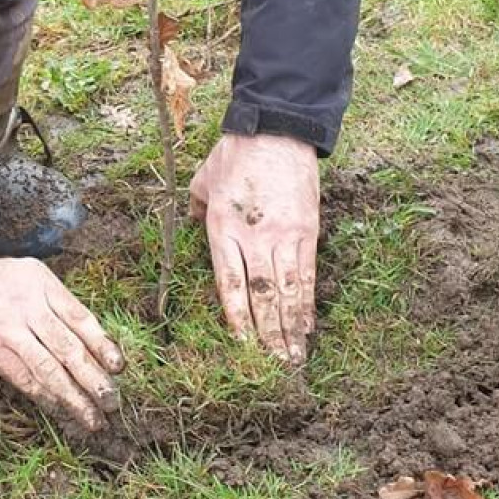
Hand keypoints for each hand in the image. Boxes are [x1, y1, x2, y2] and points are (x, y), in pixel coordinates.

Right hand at [0, 243, 123, 429]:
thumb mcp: (16, 276)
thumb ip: (44, 302)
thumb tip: (76, 336)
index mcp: (39, 280)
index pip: (81, 317)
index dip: (103, 345)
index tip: (119, 367)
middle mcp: (28, 302)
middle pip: (70, 346)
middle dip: (94, 378)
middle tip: (112, 402)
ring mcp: (8, 326)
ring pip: (50, 367)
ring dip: (74, 396)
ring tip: (91, 416)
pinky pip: (23, 377)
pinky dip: (43, 395)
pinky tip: (57, 408)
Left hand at [189, 133, 319, 365]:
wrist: (278, 129)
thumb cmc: (235, 154)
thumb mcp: (202, 181)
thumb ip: (195, 209)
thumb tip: (191, 225)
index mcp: (222, 228)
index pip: (229, 284)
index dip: (237, 320)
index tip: (241, 349)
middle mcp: (254, 237)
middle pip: (262, 297)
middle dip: (268, 337)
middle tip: (273, 370)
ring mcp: (284, 236)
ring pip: (288, 292)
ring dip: (291, 330)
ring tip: (294, 360)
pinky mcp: (307, 231)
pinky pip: (307, 276)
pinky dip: (307, 305)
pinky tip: (307, 328)